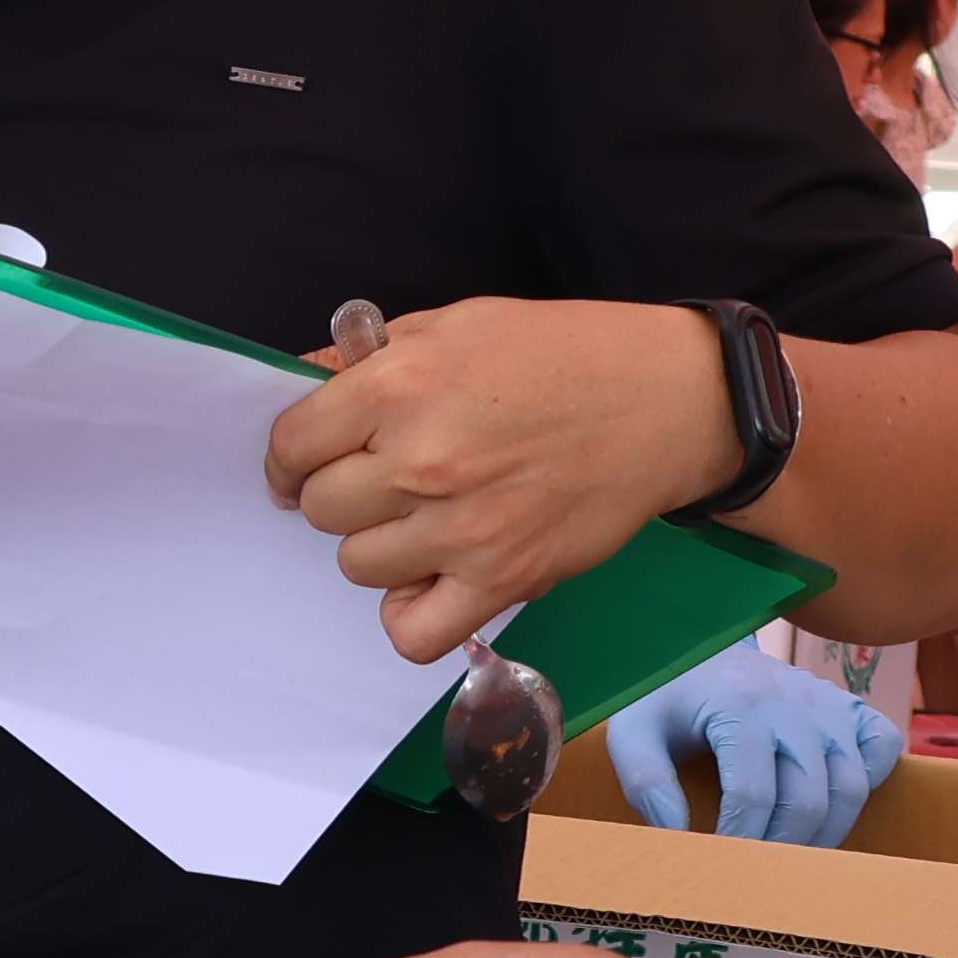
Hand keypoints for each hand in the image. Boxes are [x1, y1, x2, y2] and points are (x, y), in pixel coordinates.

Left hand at [266, 301, 741, 663]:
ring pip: (357, 565)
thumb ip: (370, 359)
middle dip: (341, 493)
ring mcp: (460, 528)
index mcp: (398, 387)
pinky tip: (432, 580)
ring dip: (380, 545)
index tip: (309, 461)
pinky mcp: (503, 579)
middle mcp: (419, 460)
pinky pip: (413, 634)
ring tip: (424, 517)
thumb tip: (297, 384)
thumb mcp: (453, 324)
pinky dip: (411, 615)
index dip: (292, 456)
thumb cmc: (561, 352)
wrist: (667, 399)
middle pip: (319, 508)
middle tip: (383, 480)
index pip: (290, 446)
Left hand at [602, 645, 903, 850]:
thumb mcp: (633, 732)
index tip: (722, 871)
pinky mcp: (851, 707)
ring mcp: (830, 706)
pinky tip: (832, 806)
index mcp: (739, 708)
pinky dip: (870, 782)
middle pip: (808, 799)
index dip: (740, 842)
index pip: (752, 794)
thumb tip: (676, 839)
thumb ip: (646, 783)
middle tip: (758, 878)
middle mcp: (795, 706)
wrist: (704, 646)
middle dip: (783, 849)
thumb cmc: (667, 697)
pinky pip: (882, 749)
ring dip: (826, 834)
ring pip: (851, 786)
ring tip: (791, 861)